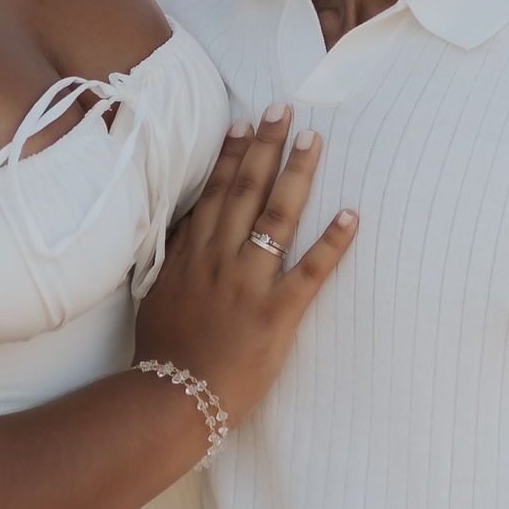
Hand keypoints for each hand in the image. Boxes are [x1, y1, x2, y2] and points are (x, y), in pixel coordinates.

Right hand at [136, 109, 355, 431]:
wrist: (173, 399)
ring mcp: (249, 284)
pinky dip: (331, 241)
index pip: (214, 194)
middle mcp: (220, 260)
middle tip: (283, 109)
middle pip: (245, 191)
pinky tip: (350, 214)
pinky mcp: (277, 314)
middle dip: (265, 147)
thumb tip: (186, 224)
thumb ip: (175, 258)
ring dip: (297, 175)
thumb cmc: (163, 353)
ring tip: (313, 140)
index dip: (230, 155)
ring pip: (276, 217)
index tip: (242, 123)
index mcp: (192, 256)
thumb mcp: (157, 295)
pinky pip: (310, 271)